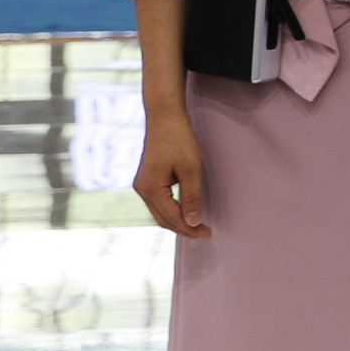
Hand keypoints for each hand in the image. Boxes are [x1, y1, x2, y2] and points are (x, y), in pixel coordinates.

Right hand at [135, 108, 213, 236]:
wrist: (164, 117)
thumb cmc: (179, 139)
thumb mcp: (191, 168)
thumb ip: (192, 197)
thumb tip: (194, 222)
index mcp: (150, 188)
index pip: (172, 218)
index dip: (190, 228)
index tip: (208, 233)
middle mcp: (141, 190)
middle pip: (163, 219)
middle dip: (184, 229)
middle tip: (205, 233)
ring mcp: (141, 185)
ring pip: (159, 213)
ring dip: (177, 221)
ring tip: (197, 227)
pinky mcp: (146, 180)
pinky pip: (158, 203)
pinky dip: (172, 211)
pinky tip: (185, 212)